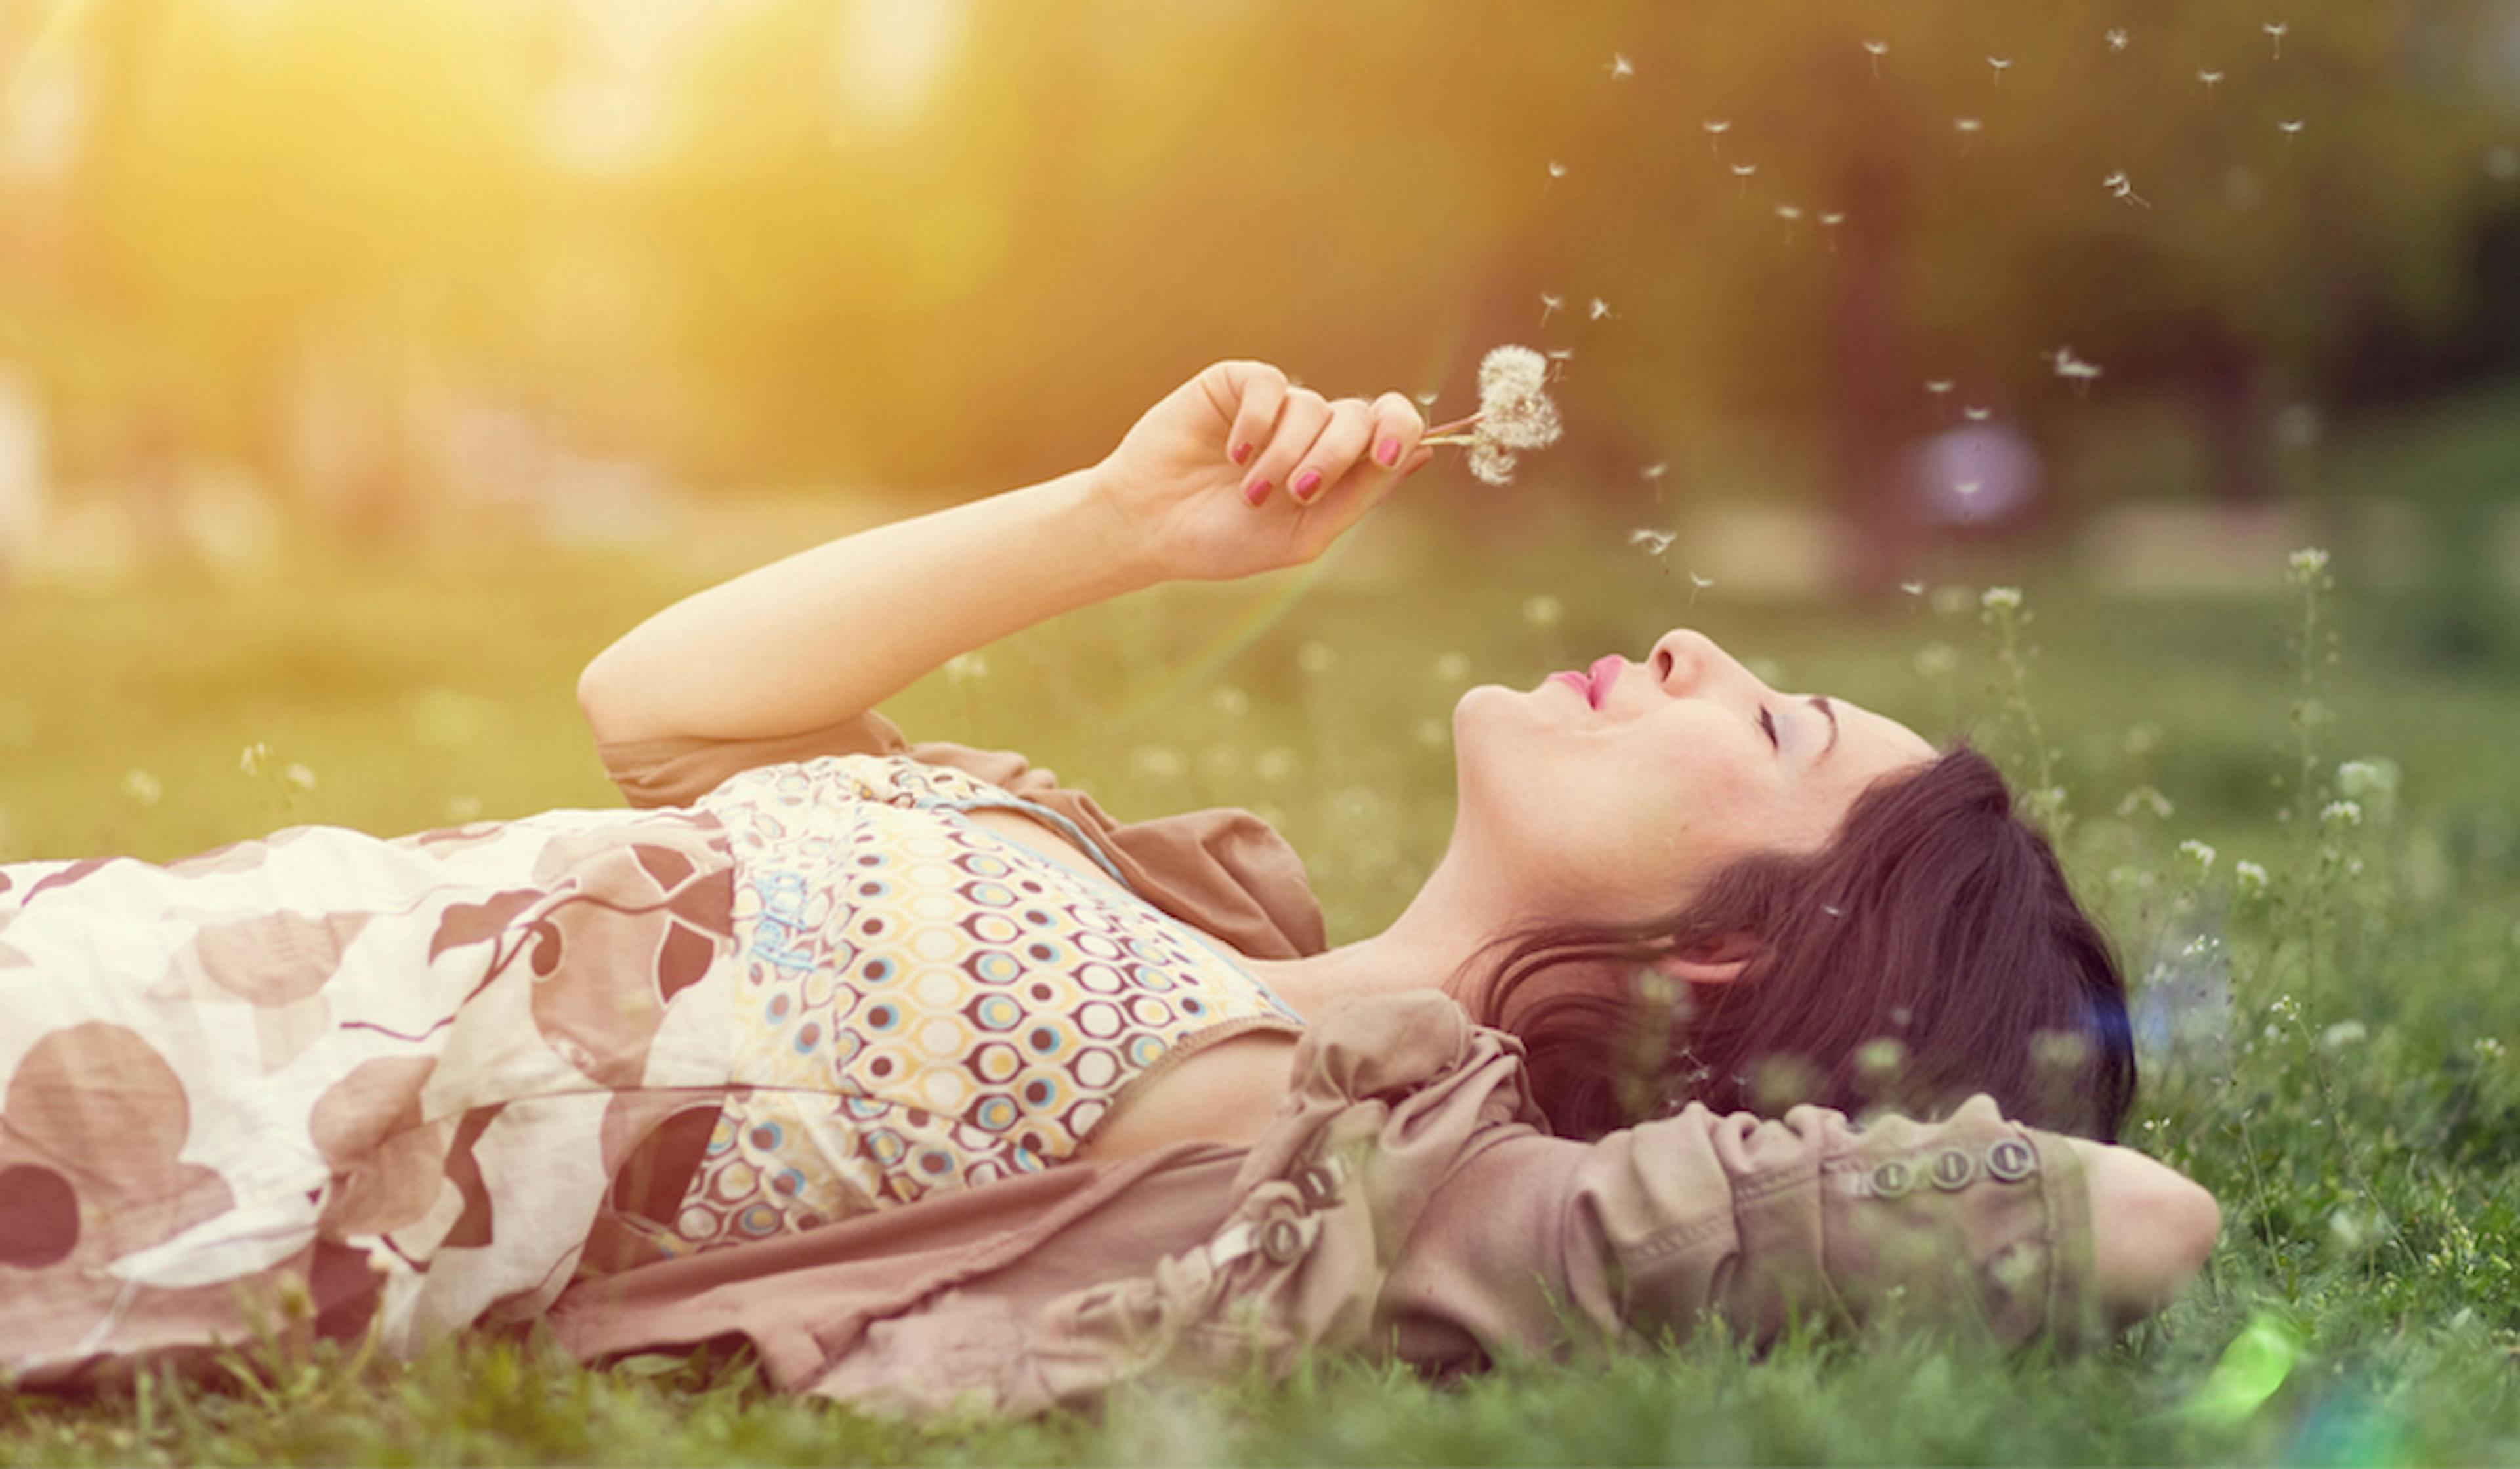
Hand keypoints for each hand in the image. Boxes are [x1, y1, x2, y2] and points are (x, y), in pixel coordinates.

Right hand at [1090, 360, 1436, 583]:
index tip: (1383, 458)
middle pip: (1359, 415)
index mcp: (1338, 467)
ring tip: (1250, 490)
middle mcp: (1313, 431)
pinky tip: (1231, 453)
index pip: (1391, 429)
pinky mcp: (1237, 385)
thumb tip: (1422, 452)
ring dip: (1286, 455)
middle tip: (1299, 492)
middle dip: (1335, 456)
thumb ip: (1360, 495)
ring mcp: (1276, 406)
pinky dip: (1257, 423)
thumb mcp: (1303, 536)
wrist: (1150, 528)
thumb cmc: (1222, 540)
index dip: (1399, 432)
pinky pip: (1271, 386)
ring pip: (1313, 406)